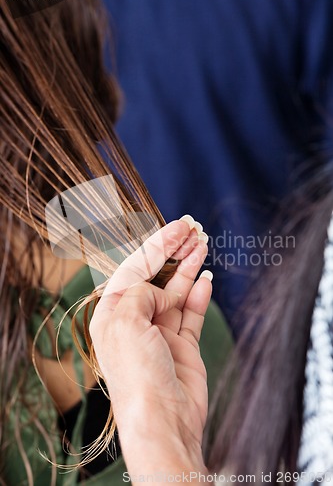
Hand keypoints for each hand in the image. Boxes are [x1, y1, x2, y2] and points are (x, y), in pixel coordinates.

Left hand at [89, 217, 211, 481]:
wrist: (164, 420)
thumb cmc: (136, 374)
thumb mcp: (126, 322)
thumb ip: (141, 294)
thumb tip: (161, 289)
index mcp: (112, 313)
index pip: (135, 268)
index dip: (157, 245)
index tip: (178, 227)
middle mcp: (134, 320)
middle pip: (156, 276)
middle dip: (174, 251)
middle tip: (193, 230)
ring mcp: (160, 332)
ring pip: (176, 291)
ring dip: (189, 268)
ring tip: (203, 245)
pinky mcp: (182, 345)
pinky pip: (191, 313)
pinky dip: (200, 296)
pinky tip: (207, 279)